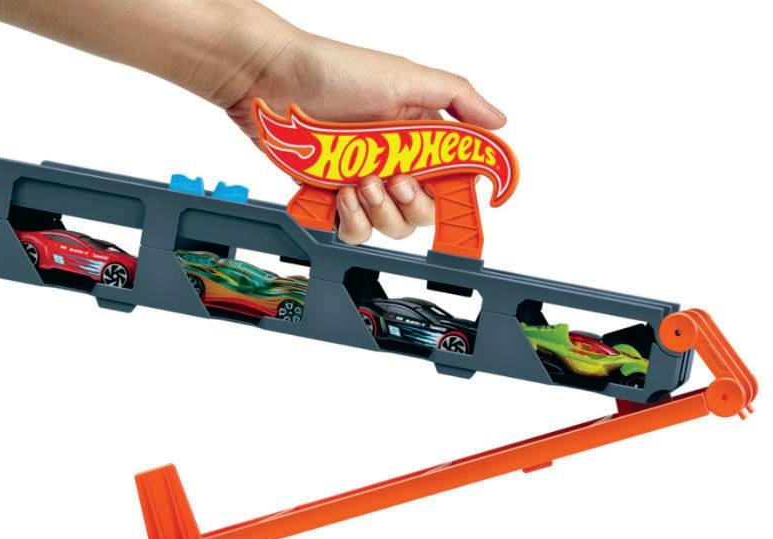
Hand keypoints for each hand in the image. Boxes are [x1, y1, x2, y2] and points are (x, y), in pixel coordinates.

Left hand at [227, 32, 505, 243]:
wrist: (274, 80)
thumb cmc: (336, 71)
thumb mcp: (407, 77)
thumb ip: (458, 99)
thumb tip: (498, 123)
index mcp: (418, 138)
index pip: (452, 180)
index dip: (457, 195)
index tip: (457, 198)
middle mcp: (393, 164)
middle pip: (424, 214)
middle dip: (413, 205)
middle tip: (397, 181)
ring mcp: (363, 183)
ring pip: (390, 228)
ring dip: (381, 212)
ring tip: (364, 183)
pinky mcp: (331, 199)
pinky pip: (353, 232)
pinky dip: (352, 221)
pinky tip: (343, 194)